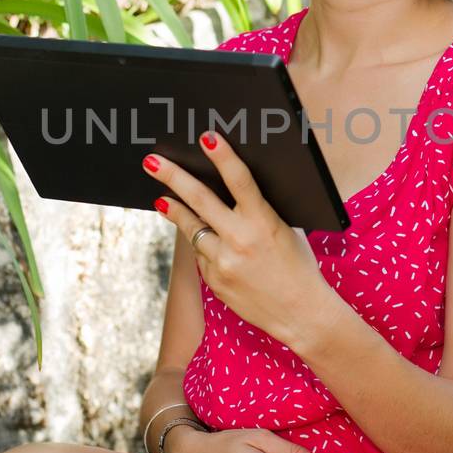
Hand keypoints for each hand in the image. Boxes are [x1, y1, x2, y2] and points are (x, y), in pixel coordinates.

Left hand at [143, 130, 334, 347]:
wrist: (300, 314)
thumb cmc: (298, 266)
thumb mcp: (287, 230)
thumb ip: (260, 210)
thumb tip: (233, 187)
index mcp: (264, 222)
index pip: (240, 180)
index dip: (222, 156)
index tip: (207, 138)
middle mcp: (240, 240)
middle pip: (199, 200)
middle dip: (172, 177)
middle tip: (152, 161)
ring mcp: (223, 263)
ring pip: (192, 228)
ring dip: (175, 211)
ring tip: (161, 199)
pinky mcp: (213, 281)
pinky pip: (201, 254)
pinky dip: (204, 245)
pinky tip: (211, 243)